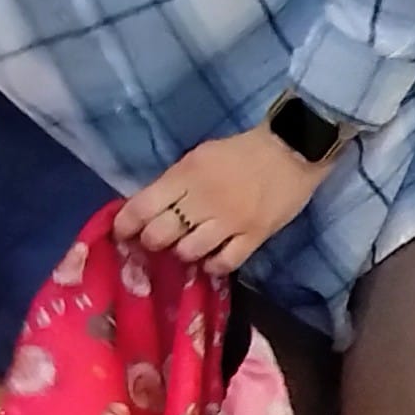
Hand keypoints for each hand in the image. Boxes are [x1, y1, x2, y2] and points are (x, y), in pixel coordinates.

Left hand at [114, 125, 331, 275]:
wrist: (294, 149)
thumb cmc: (243, 151)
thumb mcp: (201, 156)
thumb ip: (176, 182)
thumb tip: (149, 208)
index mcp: (187, 174)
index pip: (143, 205)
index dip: (126, 223)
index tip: (120, 233)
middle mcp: (204, 199)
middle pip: (161, 234)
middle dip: (152, 241)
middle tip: (157, 240)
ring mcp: (230, 221)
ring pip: (189, 252)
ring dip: (182, 253)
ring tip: (187, 247)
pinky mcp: (254, 236)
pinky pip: (224, 263)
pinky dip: (212, 265)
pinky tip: (211, 259)